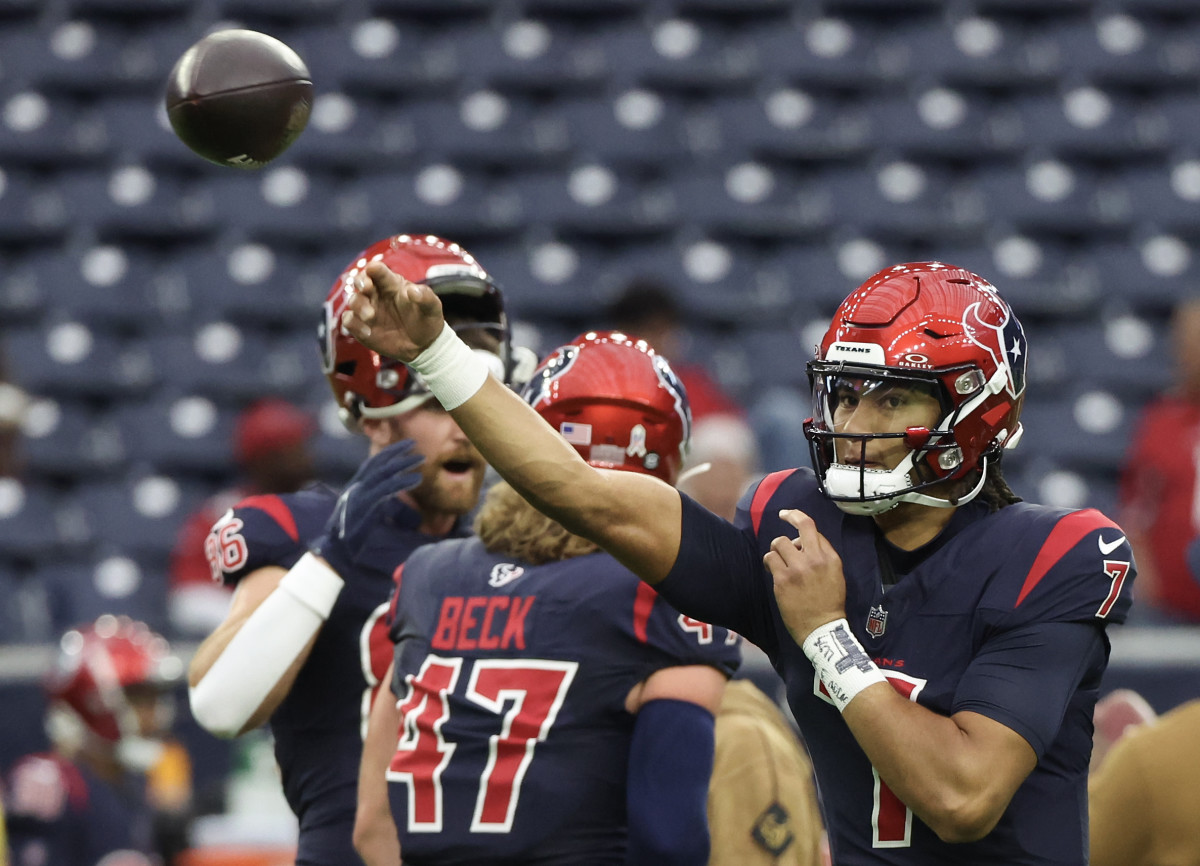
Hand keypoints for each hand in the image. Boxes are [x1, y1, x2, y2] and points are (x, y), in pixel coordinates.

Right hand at [313, 439, 423, 573]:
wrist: (336, 553)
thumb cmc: (352, 538)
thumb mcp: (368, 515)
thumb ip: (382, 505)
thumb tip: (403, 504)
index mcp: (355, 488)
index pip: (372, 464)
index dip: (388, 452)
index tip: (405, 446)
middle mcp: (355, 488)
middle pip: (378, 463)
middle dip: (397, 451)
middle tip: (415, 444)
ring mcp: (359, 496)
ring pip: (383, 473)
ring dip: (403, 464)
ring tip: (421, 459)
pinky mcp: (365, 506)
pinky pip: (386, 489)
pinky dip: (403, 482)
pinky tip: (417, 479)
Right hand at [342, 262, 446, 361]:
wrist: (423, 345)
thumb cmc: (426, 320)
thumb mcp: (432, 308)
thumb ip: (425, 297)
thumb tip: (412, 290)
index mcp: (391, 284)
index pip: (379, 271)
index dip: (374, 268)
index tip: (373, 269)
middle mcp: (376, 294)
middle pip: (360, 281)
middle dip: (360, 282)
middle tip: (366, 288)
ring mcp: (367, 310)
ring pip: (353, 300)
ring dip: (358, 305)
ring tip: (371, 316)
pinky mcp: (361, 326)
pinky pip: (349, 321)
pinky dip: (354, 324)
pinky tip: (368, 332)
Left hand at [765, 509, 847, 645]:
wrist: (822, 628)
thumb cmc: (829, 602)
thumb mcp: (835, 574)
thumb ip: (822, 554)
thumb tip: (802, 540)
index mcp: (830, 558)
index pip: (812, 528)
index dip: (798, 518)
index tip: (789, 514)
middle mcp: (815, 559)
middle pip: (799, 527)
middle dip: (788, 517)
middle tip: (782, 516)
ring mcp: (798, 569)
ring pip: (779, 542)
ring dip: (777, 549)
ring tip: (780, 560)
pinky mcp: (783, 580)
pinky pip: (770, 559)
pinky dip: (770, 562)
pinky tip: (774, 570)